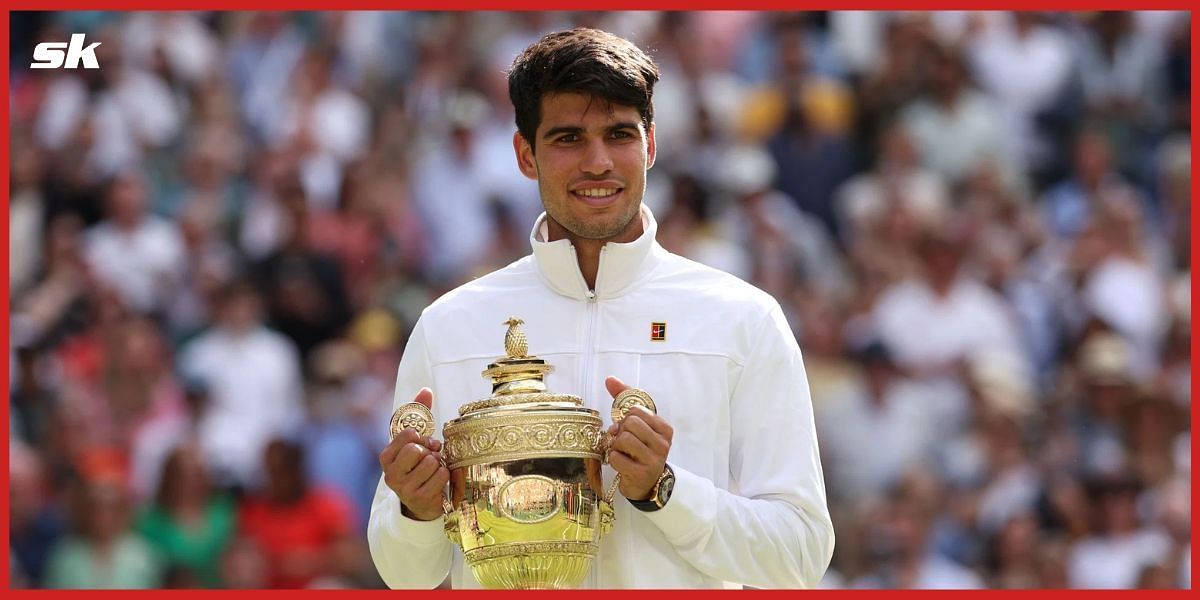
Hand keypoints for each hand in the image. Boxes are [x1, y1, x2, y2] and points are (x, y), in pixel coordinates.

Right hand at [378, 388, 447, 520]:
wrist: (422, 502)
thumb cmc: (418, 466)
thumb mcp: (416, 440)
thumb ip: (418, 414)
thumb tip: (426, 390)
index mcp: (386, 456)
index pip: (408, 434)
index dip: (421, 436)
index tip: (423, 442)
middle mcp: (390, 474)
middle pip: (417, 449)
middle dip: (430, 450)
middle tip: (431, 456)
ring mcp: (403, 489)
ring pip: (431, 462)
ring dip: (439, 464)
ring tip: (435, 469)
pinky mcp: (419, 499)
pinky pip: (441, 476)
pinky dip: (445, 475)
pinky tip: (439, 480)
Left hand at [604, 376, 672, 500]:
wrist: (647, 484)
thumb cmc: (640, 449)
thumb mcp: (638, 425)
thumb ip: (625, 399)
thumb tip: (610, 379)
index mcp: (664, 429)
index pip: (636, 410)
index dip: (625, 418)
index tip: (627, 427)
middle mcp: (663, 444)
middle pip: (629, 423)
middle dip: (620, 431)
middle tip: (623, 441)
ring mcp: (653, 460)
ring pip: (623, 439)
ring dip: (615, 445)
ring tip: (621, 452)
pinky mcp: (641, 474)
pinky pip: (616, 457)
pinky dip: (612, 459)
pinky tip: (620, 463)